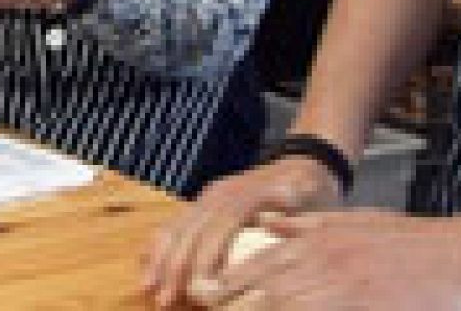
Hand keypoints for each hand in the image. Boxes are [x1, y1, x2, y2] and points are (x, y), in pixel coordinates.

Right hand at [143, 158, 340, 307]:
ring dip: (160, 259)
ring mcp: (208, 197)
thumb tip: (277, 227)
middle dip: (174, 266)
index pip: (220, 225)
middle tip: (163, 299)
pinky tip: (147, 266)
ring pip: (176, 226)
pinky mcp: (203, 203)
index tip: (197, 289)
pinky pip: (174, 223)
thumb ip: (293, 220)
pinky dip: (159, 246)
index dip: (206, 258)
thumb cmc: (312, 194)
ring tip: (148, 288)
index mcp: (247, 195)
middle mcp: (221, 194)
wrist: (305, 164)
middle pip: (191, 229)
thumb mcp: (313, 206)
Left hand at [180, 210, 460, 309]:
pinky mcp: (367, 305)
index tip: (200, 293)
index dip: (226, 280)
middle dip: (232, 304)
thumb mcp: (354, 222)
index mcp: (321, 238)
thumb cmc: (413, 240)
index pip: (260, 261)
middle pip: (266, 288)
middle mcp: (327, 260)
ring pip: (288, 305)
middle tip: (202, 310)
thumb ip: (307, 225)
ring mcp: (347, 285)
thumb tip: (266, 224)